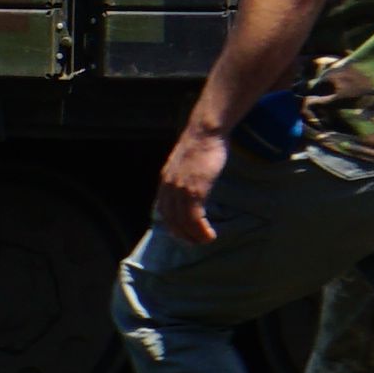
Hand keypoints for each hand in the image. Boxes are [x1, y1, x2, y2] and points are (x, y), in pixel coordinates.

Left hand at [153, 123, 229, 249]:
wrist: (205, 130)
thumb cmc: (201, 143)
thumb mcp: (185, 161)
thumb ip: (183, 175)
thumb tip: (190, 185)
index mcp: (165, 180)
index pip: (163, 210)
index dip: (172, 225)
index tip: (184, 233)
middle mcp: (169, 187)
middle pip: (171, 220)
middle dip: (183, 235)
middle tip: (195, 243)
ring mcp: (180, 189)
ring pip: (183, 222)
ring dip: (195, 236)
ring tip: (206, 241)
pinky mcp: (194, 190)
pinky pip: (194, 218)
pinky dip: (201, 230)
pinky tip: (210, 234)